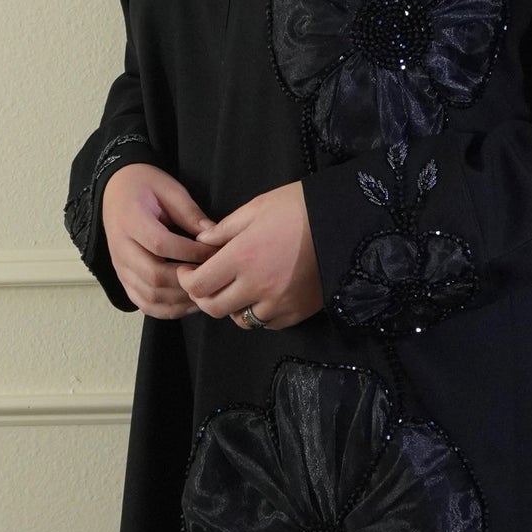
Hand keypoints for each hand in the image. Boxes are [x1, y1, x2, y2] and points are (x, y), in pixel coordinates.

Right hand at [101, 162, 219, 317]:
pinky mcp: (124, 279)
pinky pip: (144, 303)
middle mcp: (121, 247)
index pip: (160, 244)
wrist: (115, 191)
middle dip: (188, 280)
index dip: (191, 253)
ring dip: (181, 299)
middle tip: (213, 277)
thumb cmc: (145, 187)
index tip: (214, 253)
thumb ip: (191, 213)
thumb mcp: (169, 189)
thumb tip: (215, 237)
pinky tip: (189, 304)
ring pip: (149, 295)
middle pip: (154, 275)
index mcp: (131, 219)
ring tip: (205, 292)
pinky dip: (168, 310)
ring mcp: (120, 267)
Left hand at [175, 181, 323, 328]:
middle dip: (204, 297)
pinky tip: (263, 295)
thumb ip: (224, 229)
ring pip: (240, 320)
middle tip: (207, 283)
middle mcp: (257, 285)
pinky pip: (267, 324)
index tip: (189, 271)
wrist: (345, 223)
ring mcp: (279, 303)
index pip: (198, 285)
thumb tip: (202, 244)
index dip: (186, 280)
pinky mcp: (297, 312)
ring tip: (238, 289)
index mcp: (242, 257)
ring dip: (233, 307)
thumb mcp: (257, 207)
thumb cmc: (299, 208)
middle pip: (214, 308)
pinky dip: (259, 314)